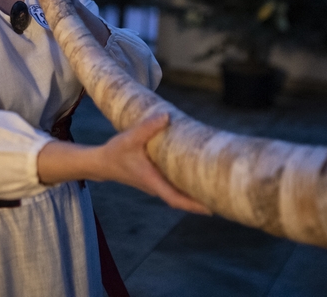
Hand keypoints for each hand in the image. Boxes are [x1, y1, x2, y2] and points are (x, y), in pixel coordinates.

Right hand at [94, 113, 210, 214]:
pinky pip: (174, 186)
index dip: (194, 205)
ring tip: (215, 189)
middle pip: (182, 199)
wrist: (102, 162)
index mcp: (152, 181)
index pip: (176, 198)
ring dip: (194, 194)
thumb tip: (166, 116)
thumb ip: (147, 127)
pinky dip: (186, 185)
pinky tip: (196, 177)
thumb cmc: (115, 152)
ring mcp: (155, 184)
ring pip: (178, 193)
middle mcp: (156, 186)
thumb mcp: (130, 138)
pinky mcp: (154, 179)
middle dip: (201, 201)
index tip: (211, 209)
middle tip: (223, 198)